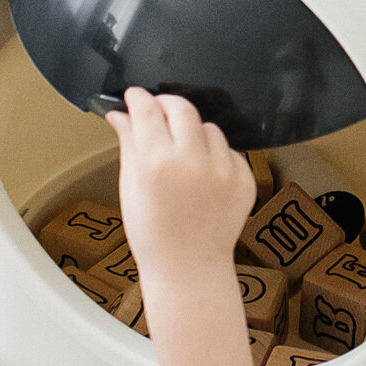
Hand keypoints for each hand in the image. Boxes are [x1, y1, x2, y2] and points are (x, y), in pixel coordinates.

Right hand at [108, 88, 254, 287]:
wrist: (189, 268)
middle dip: (167, 104)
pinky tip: (202, 177)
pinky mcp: (245, 180)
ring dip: (193, 132)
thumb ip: (129, 144)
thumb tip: (120, 114)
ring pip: (209, 128)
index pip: (148, 110)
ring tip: (182, 155)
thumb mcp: (131, 187)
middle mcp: (193, 162)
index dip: (139, 98)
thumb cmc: (154, 235)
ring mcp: (224, 171)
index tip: (135, 96)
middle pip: (182, 108)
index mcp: (158, 163)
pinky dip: (216, 156)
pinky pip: (230, 151)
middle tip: (157, 112)